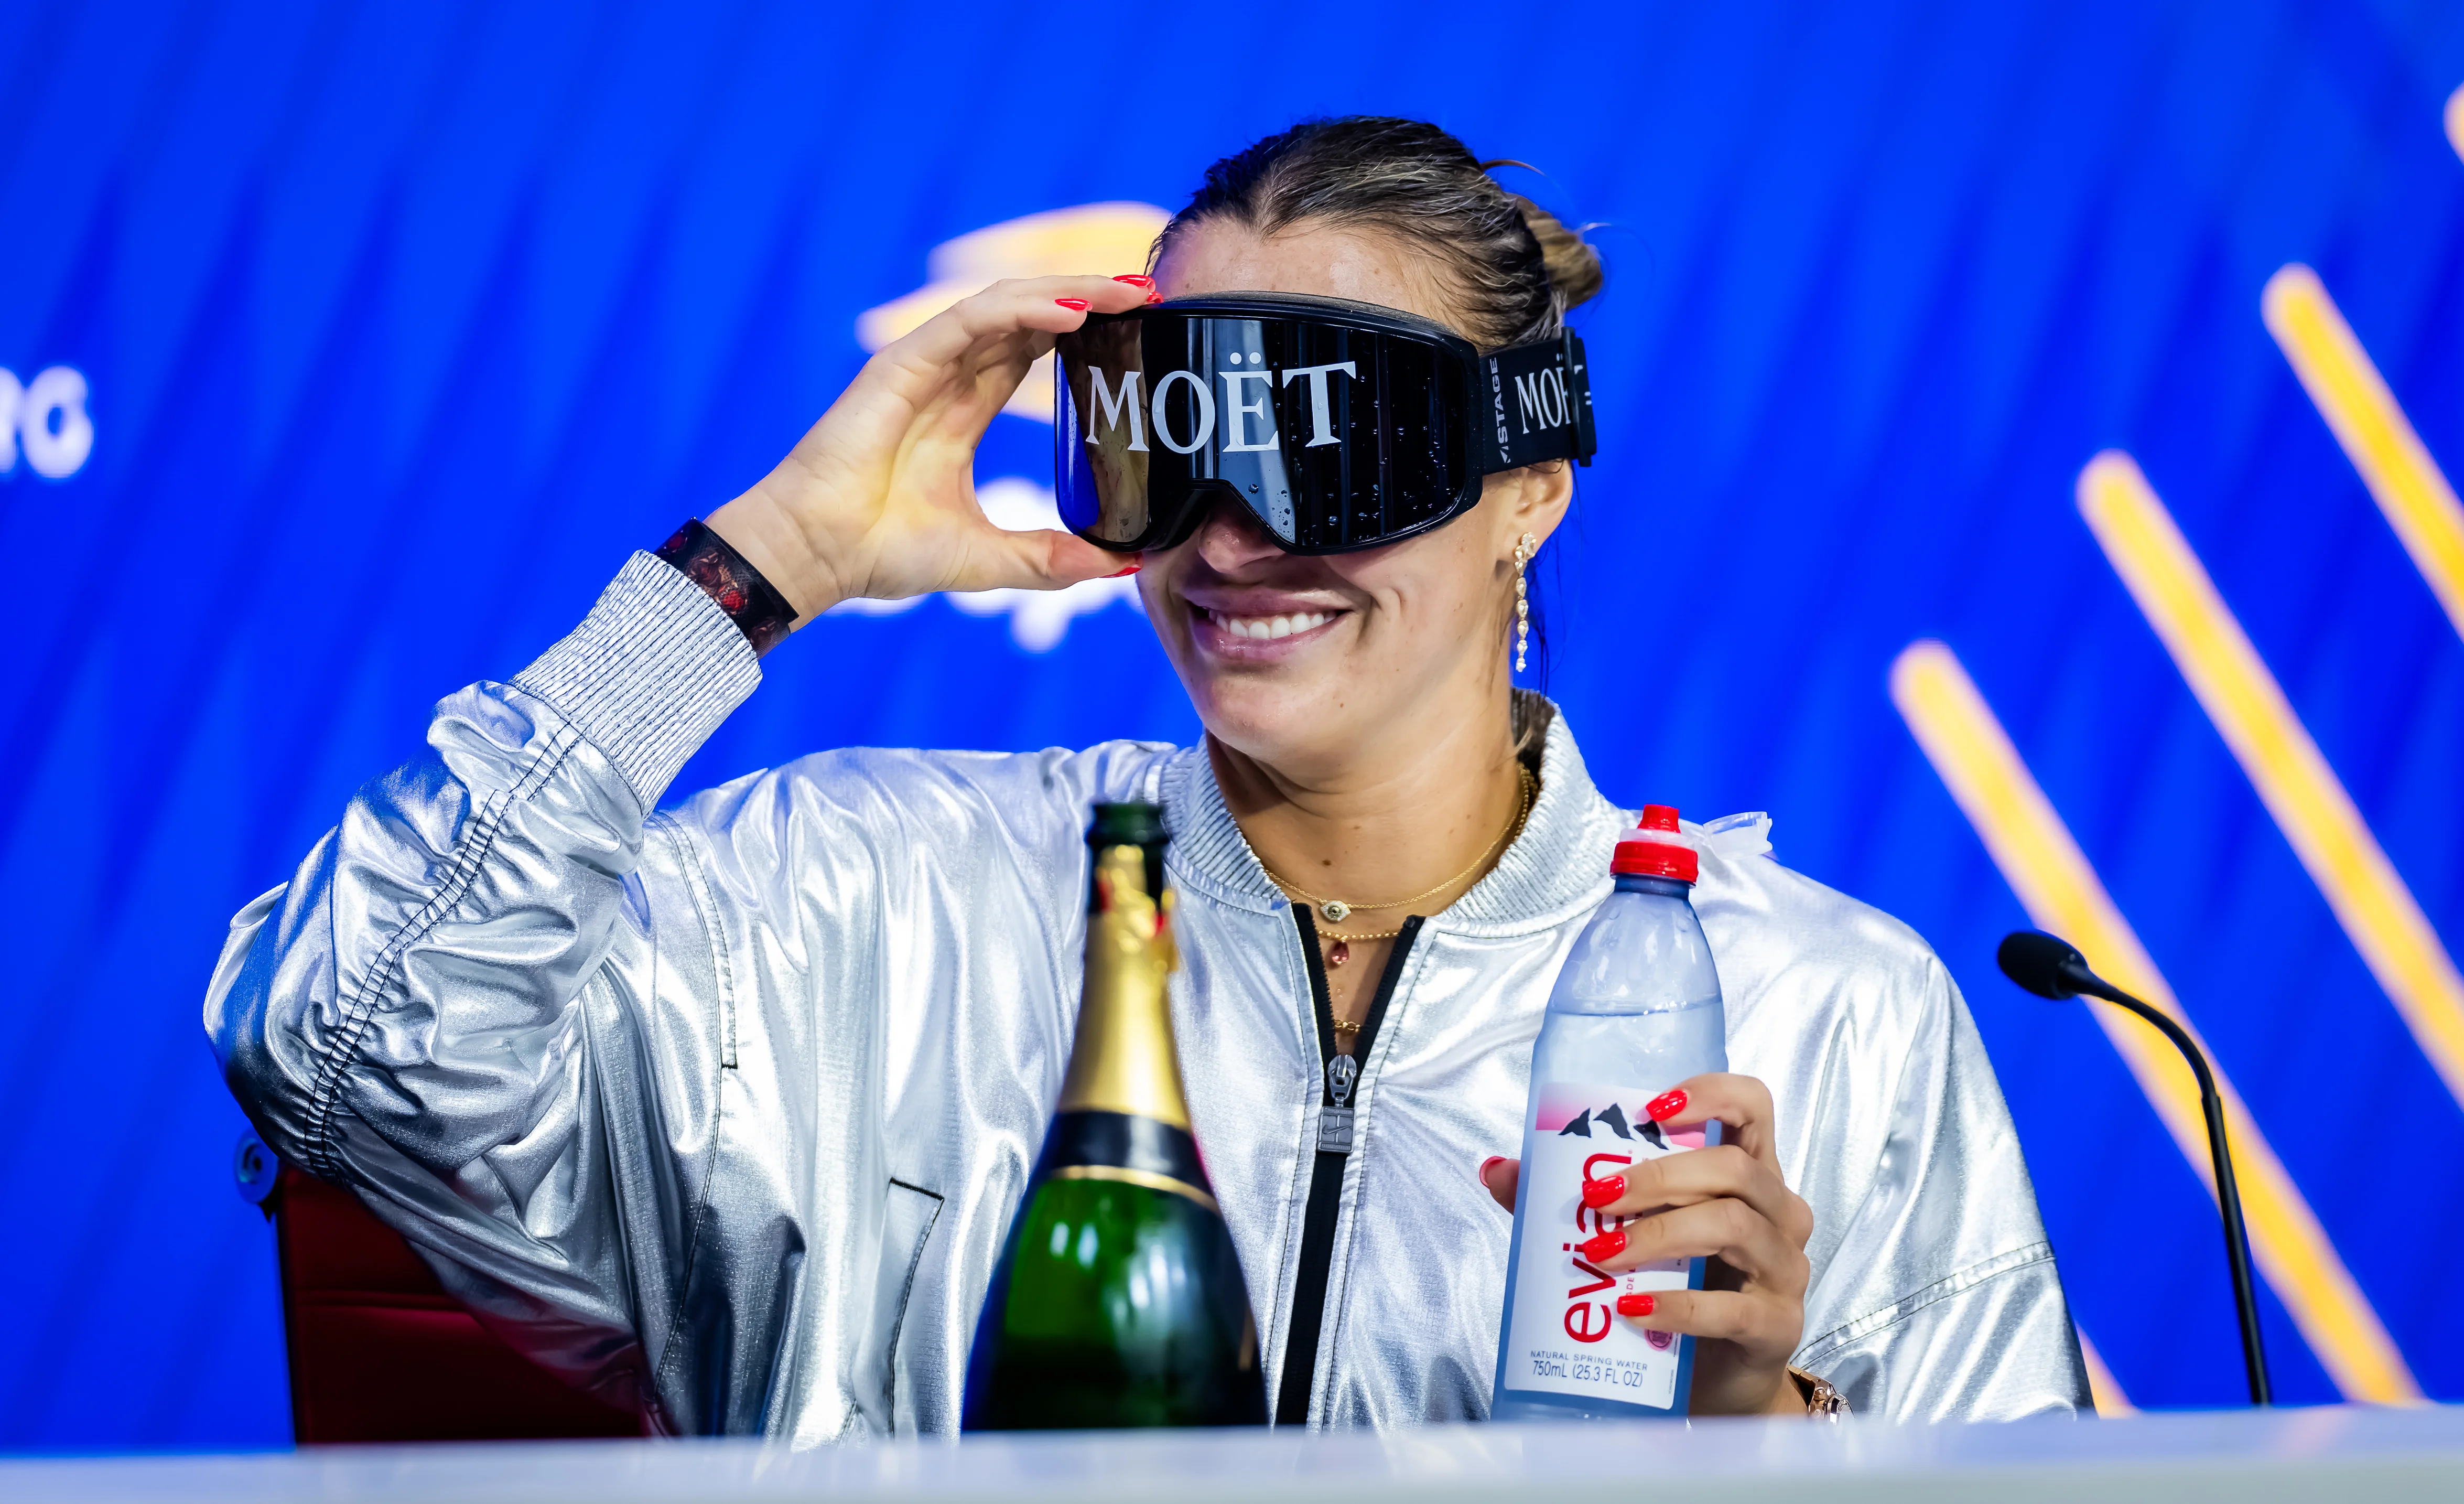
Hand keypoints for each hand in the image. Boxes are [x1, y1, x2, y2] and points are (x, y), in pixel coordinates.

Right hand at [705, 274, 1153, 621]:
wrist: (819, 555)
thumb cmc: (883, 554)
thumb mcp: (991, 558)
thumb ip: (1053, 558)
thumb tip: (1125, 565)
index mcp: (963, 412)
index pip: (1033, 352)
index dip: (1086, 333)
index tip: (1140, 329)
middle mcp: (947, 378)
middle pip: (1031, 318)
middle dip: (1093, 298)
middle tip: (1152, 293)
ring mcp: (926, 364)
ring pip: (1008, 306)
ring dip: (1071, 291)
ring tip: (1129, 292)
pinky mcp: (904, 361)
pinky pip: (973, 319)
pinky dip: (1024, 310)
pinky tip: (1073, 311)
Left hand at [1479, 1072, 1813, 1416]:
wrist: (1713, 1384)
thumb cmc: (1676, 1289)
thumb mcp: (1632, 1233)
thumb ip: (1571, 1199)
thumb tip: (1498, 1169)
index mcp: (1749, 1175)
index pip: (1752, 1106)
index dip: (1711, 1094)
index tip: (1652, 1109)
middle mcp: (1778, 1212)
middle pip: (1733, 1167)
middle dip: (1658, 1176)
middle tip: (1596, 1197)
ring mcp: (1784, 1270)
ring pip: (1732, 1225)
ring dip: (1659, 1234)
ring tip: (1600, 1253)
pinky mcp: (1777, 1326)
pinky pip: (1730, 1308)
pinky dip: (1675, 1305)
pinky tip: (1632, 1310)